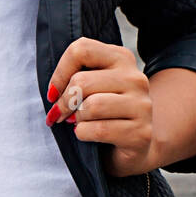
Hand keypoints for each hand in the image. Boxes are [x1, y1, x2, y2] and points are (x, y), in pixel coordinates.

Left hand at [45, 36, 157, 176]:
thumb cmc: (103, 114)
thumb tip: (53, 92)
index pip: (81, 49)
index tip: (53, 92)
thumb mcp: (90, 88)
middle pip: (82, 81)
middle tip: (60, 114)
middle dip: (64, 102)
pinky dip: (83, 134)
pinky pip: (98, 130)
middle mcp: (135, 78)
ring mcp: (142, 105)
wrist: (132, 147)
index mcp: (121, 58)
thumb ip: (75, 78)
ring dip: (77, 119)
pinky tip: (89, 135)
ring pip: (91, 106)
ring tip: (80, 123)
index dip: (60, 73)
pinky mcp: (141, 132)